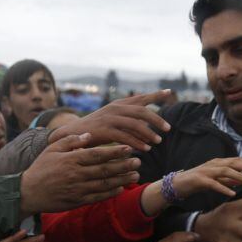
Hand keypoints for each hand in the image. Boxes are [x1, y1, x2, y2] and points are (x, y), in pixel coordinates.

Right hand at [20, 133, 140, 214]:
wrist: (28, 192)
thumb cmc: (40, 168)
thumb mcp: (52, 149)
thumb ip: (71, 141)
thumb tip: (89, 135)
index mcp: (71, 160)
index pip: (97, 155)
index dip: (114, 152)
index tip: (128, 148)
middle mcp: (76, 175)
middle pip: (104, 170)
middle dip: (123, 166)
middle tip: (138, 162)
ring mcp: (77, 189)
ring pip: (104, 184)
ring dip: (121, 180)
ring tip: (135, 175)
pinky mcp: (77, 201)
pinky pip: (97, 197)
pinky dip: (110, 193)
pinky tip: (121, 188)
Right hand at [48, 90, 171, 151]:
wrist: (73, 134)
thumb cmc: (94, 130)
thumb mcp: (111, 119)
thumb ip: (127, 119)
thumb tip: (147, 125)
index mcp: (118, 104)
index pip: (140, 97)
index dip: (155, 95)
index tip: (169, 92)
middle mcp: (115, 108)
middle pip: (141, 111)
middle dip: (157, 119)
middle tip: (168, 128)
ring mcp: (109, 118)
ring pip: (135, 124)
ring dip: (149, 133)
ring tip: (158, 142)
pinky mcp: (104, 130)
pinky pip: (125, 136)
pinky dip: (137, 143)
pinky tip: (145, 149)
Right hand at [172, 158, 241, 197]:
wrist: (176, 185)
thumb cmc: (196, 182)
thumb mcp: (215, 179)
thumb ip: (228, 179)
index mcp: (217, 163)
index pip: (235, 160)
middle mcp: (212, 165)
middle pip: (232, 163)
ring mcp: (206, 172)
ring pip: (225, 171)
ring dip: (239, 176)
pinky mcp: (199, 180)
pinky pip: (213, 184)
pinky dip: (223, 188)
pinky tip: (232, 193)